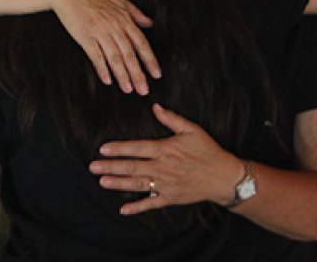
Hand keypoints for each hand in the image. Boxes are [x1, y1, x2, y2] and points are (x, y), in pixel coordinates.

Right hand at [49, 0, 161, 93]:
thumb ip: (134, 12)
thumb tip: (148, 23)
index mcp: (124, 18)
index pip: (141, 43)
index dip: (150, 60)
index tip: (156, 74)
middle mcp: (114, 26)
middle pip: (130, 55)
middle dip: (138, 74)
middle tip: (143, 89)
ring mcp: (99, 32)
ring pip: (115, 58)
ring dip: (122, 75)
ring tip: (128, 89)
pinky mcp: (85, 36)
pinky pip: (96, 56)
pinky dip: (102, 69)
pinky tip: (107, 80)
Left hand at [89, 104, 242, 214]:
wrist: (224, 177)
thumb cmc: (208, 151)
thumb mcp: (192, 130)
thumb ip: (172, 119)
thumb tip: (155, 107)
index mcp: (166, 150)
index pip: (138, 148)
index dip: (119, 148)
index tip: (103, 148)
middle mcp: (163, 168)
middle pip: (132, 167)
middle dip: (111, 166)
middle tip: (93, 167)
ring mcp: (166, 185)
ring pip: (138, 184)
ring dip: (119, 183)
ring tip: (102, 182)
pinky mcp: (170, 198)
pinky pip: (151, 204)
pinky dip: (137, 208)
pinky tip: (123, 210)